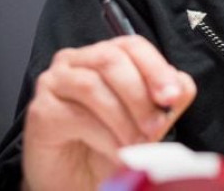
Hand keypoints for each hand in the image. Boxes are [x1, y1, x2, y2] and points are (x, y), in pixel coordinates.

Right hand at [21, 35, 196, 190]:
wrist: (78, 182)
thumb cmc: (111, 144)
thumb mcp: (146, 119)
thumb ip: (166, 98)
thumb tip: (181, 85)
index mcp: (106, 54)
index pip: (132, 46)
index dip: (155, 68)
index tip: (172, 97)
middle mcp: (77, 60)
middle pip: (112, 60)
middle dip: (140, 95)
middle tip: (156, 126)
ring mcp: (55, 82)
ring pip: (94, 86)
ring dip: (123, 118)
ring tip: (137, 143)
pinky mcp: (41, 110)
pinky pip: (76, 116)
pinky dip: (104, 136)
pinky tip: (117, 151)